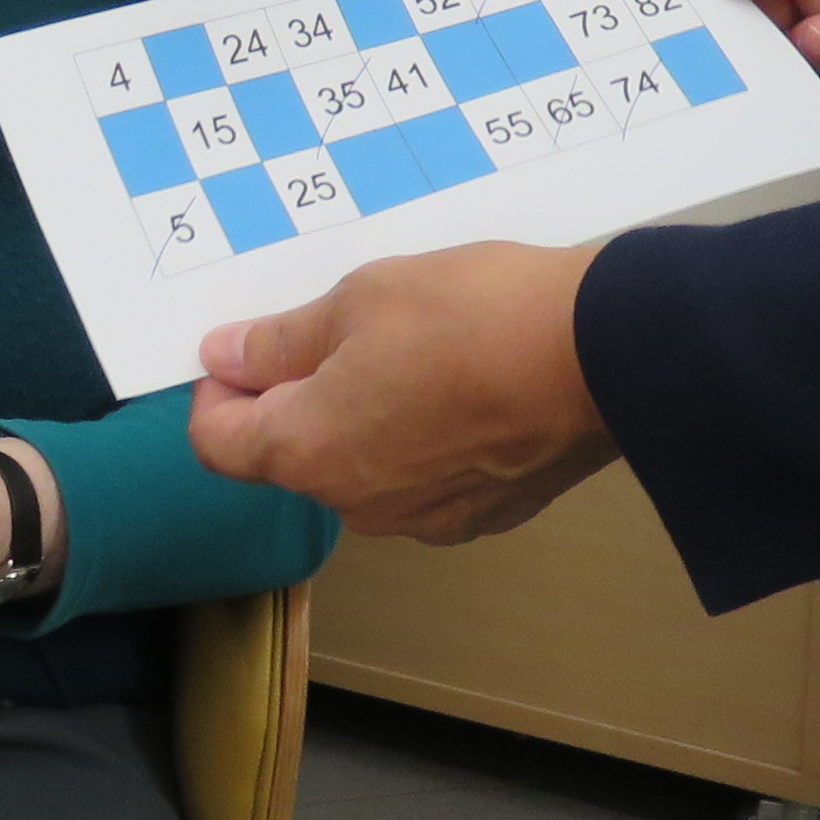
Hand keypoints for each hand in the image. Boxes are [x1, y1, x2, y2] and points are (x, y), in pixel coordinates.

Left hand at [189, 241, 614, 542]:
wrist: (603, 357)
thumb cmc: (470, 317)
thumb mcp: (361, 300)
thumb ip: (281, 340)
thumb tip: (224, 356)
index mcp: (307, 453)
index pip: (219, 444)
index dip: (216, 393)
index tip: (243, 350)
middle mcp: (356, 505)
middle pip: (294, 456)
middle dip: (300, 397)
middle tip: (343, 329)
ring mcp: (424, 519)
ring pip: (364, 467)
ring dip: (366, 417)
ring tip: (416, 350)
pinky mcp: (483, 515)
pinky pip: (426, 477)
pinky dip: (425, 439)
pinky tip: (463, 386)